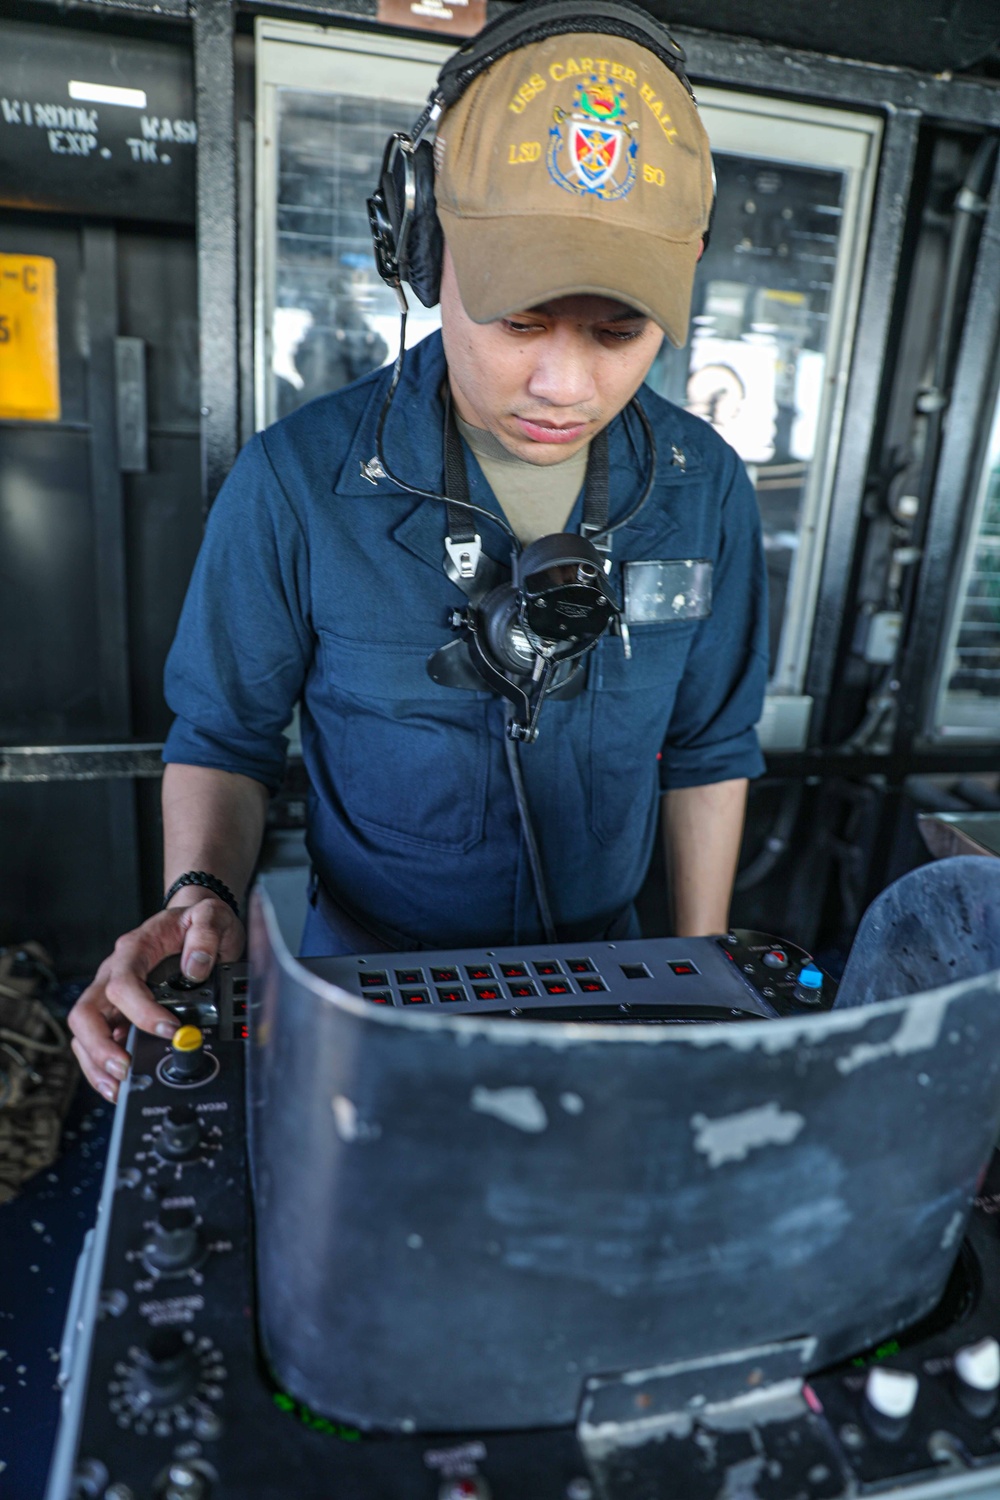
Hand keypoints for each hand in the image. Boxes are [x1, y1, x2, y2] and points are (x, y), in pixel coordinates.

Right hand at [68, 896, 244, 1103]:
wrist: (196, 923)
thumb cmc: (198, 921)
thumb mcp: (211, 915)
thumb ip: (206, 935)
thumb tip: (195, 968)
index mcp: (134, 949)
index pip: (122, 983)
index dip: (141, 1010)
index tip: (168, 1029)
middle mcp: (114, 972)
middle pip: (86, 1012)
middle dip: (101, 1046)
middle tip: (126, 1069)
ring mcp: (111, 995)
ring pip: (85, 1032)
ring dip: (97, 1063)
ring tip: (119, 1087)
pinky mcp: (117, 1012)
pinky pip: (97, 1041)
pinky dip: (102, 1066)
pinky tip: (118, 1084)